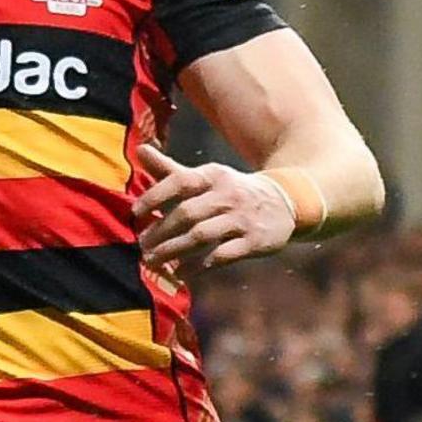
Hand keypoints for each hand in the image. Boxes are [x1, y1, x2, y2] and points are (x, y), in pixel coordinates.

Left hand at [132, 142, 300, 274]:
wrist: (286, 201)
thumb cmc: (232, 190)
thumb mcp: (206, 177)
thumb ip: (170, 169)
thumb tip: (140, 148)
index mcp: (213, 175)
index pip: (180, 182)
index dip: (155, 197)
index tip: (135, 213)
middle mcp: (228, 194)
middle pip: (187, 213)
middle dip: (160, 231)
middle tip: (141, 246)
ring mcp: (242, 218)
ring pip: (201, 235)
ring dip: (173, 250)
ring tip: (152, 261)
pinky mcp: (254, 241)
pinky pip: (222, 255)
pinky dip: (199, 266)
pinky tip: (180, 273)